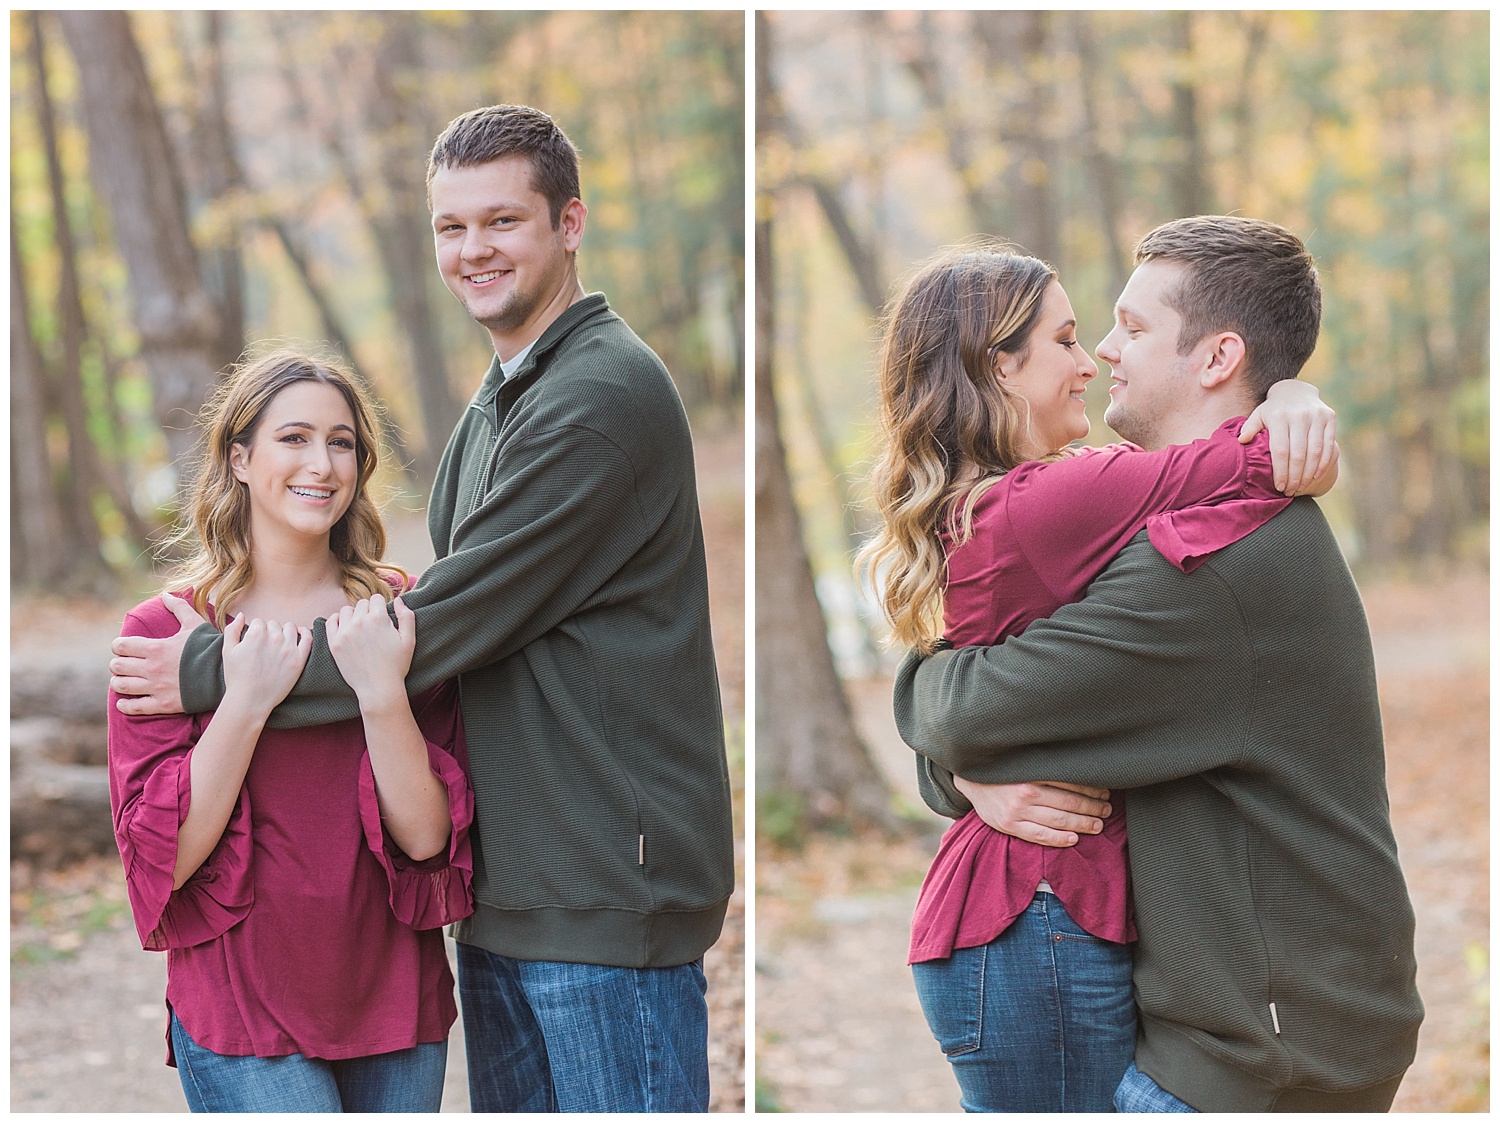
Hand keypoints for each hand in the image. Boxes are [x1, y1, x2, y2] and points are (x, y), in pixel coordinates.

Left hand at [110, 592, 205, 714]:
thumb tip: (166, 595)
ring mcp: (156, 687)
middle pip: (117, 666)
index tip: (123, 648)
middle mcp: (151, 668)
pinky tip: (124, 702)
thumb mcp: (195, 624)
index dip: (118, 646)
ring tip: (123, 680)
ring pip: (121, 685)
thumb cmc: (209, 648)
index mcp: (156, 648)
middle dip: (118, 664)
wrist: (224, 675)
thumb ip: (179, 608)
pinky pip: (134, 707)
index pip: (121, 646)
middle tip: (124, 664)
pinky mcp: (162, 704)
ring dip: (119, 682)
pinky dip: (125, 705)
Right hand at [220, 614, 311, 718]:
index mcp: (256, 634)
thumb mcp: (227, 651)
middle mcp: (274, 638)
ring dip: (285, 632)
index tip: (255, 642)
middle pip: (274, 625)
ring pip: (290, 628)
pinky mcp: (299, 660)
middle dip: (269, 632)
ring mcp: (289, 648)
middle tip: (266, 646)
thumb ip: (232, 629)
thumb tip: (241, 615)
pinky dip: (304, 633)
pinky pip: (308, 638)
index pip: (259, 622)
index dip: (256, 631)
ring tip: (280, 642)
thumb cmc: (237, 677)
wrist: (250, 700)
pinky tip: (300, 634)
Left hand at [325, 595, 414, 702]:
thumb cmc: (397, 665)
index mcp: (379, 618)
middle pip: (362, 604)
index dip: (381, 607)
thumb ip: (406, 616)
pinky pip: (331, 621)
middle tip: (373, 627)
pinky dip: (337, 621)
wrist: (379, 688)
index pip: (376, 599)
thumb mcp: (409, 640)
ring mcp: (345, 632)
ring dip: (353, 615)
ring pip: (346, 610)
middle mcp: (360, 621)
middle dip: (368, 611)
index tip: (383, 619)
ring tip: (360, 628)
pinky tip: (344, 628)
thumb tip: (398, 599)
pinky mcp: (334, 643)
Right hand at [953, 777, 1111, 847]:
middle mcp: (1025, 792)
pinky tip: (1074, 839)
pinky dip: (1059, 839)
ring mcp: (1017, 811)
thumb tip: (1082, 768)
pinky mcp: (1009, 826)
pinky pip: (1039, 836)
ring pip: (1058, 821)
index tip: (1105, 791)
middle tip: (1107, 809)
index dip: (1092, 788)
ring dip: (1083, 824)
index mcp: (1031, 772)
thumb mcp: (1024, 762)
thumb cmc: (1004, 770)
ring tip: (1098, 825)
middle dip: (1092, 807)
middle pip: (1068, 803)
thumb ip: (1048, 766)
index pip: (1070, 782)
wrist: (971, 780)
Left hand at [1238, 379, 1336, 494]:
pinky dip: (1323, 464)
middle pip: (1298, 454)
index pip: (1280, 450)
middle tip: (1289, 491)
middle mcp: (1300, 416)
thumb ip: (1250, 428)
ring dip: (1309, 474)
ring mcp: (1317, 416)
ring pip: (1315, 452)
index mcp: (1279, 417)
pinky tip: (1315, 477)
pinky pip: (1329, 446)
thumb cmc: (1273, 411)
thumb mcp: (1258, 415)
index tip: (1278, 487)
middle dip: (1294, 477)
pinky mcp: (1330, 418)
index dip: (1280, 471)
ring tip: (1301, 488)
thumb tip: (1241, 440)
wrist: (1296, 391)